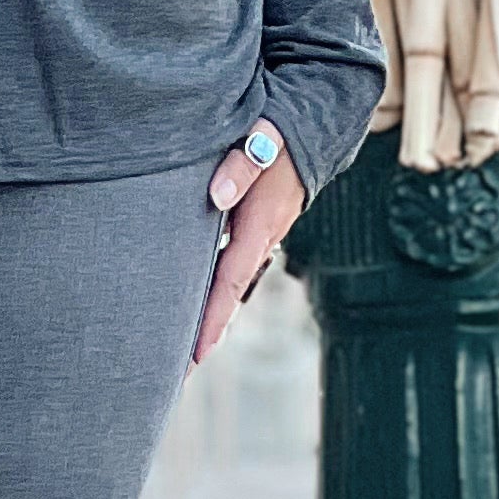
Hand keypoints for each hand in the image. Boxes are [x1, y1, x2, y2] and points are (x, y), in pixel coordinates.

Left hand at [196, 129, 304, 364]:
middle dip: (208, 334)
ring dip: (212, 317)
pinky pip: (235, 269)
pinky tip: (200, 304)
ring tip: (185, 351)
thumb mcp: (260, 139)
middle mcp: (264, 238)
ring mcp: (264, 236)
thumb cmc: (281, 129)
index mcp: (260, 223)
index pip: (232, 280)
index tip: (196, 353)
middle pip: (231, 296)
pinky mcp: (259, 228)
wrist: (317, 124)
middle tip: (181, 374)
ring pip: (233, 285)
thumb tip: (215, 199)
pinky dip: (218, 293)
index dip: (214, 318)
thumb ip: (239, 167)